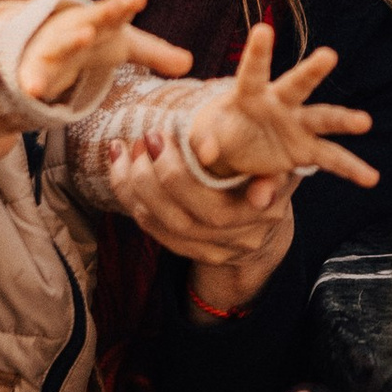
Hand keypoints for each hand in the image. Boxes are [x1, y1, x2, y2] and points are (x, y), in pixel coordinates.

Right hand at [14, 0, 190, 102]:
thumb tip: (190, 63)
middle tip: (117, 7)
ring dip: (70, 40)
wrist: (44, 42)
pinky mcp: (35, 67)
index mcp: (99, 21)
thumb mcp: (122, 45)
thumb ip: (155, 53)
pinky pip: (33, 75)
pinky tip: (33, 91)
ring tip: (83, 37)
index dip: (126, 4)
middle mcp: (75, 29)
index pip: (115, 11)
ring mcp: (53, 47)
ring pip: (60, 43)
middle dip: (100, 14)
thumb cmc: (90, 40)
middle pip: (89, 20)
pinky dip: (32, 82)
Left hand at [98, 134, 298, 313]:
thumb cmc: (264, 172)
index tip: (199, 150)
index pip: (252, 198)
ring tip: (129, 148)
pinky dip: (132, 197)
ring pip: (170, 224)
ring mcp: (220, 251)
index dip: (218, 183)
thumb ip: (249, 147)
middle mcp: (246, 235)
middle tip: (151, 137)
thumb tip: (205, 146)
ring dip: (140, 184)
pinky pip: (156, 230)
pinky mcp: (195, 254)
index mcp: (269, 206)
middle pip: (200, 214)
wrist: (263, 220)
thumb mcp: (270, 155)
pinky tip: (121, 166)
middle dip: (169, 173)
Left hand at [187, 24, 377, 190]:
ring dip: (343, 120)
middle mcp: (279, 103)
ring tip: (365, 122)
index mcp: (249, 94)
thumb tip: (207, 154)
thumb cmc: (219, 133)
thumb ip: (205, 143)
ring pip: (323, 119)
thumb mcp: (205, 136)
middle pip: (297, 85)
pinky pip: (331, 159)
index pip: (252, 71)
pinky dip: (350, 169)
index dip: (258, 52)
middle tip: (328, 54)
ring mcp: (297, 125)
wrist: (234, 151)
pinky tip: (371, 178)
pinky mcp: (306, 149)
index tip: (263, 29)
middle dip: (311, 71)